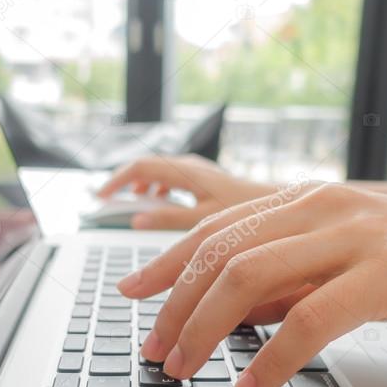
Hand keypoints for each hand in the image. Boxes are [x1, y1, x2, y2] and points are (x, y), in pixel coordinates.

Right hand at [97, 154, 275, 229]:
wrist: (286, 206)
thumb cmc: (251, 212)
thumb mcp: (204, 220)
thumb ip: (169, 219)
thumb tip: (137, 218)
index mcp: (187, 172)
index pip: (140, 167)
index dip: (116, 181)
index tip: (101, 198)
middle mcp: (193, 167)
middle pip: (148, 166)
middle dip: (127, 182)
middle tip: (111, 200)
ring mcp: (201, 172)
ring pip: (162, 172)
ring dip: (145, 186)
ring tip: (135, 203)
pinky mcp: (209, 181)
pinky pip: (175, 179)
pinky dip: (161, 190)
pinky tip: (164, 206)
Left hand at [118, 183, 386, 386]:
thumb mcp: (349, 266)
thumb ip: (292, 280)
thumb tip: (230, 314)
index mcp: (312, 201)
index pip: (218, 231)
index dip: (167, 266)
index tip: (133, 298)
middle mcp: (325, 207)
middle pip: (221, 255)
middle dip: (175, 307)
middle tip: (155, 353)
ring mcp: (357, 235)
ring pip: (251, 278)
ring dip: (206, 330)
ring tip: (186, 372)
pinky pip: (309, 318)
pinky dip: (271, 358)